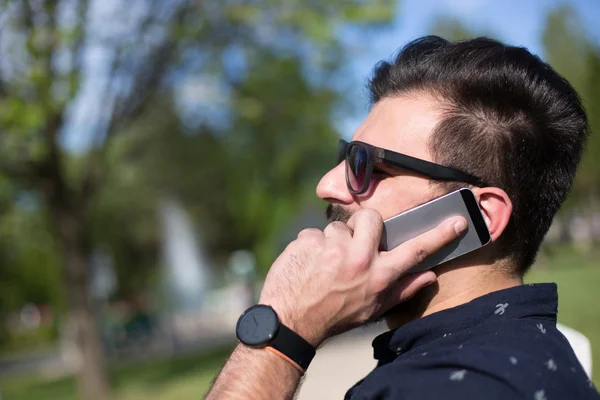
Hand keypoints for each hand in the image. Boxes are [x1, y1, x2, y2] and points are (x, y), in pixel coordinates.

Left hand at [258, 208, 466, 346]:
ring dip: (332, 242)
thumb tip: (430, 276)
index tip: (458, 221)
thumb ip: (402, 289)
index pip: (415, 250)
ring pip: (337, 227)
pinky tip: (307, 265)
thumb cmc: (336, 315)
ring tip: (325, 265)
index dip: (438, 235)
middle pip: (371, 218)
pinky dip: (310, 247)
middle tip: (354, 242)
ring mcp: (332, 247)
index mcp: (379, 275)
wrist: (290, 320)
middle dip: (364, 225)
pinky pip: (313, 233)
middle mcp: (359, 258)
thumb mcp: (373, 308)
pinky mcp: (308, 241)